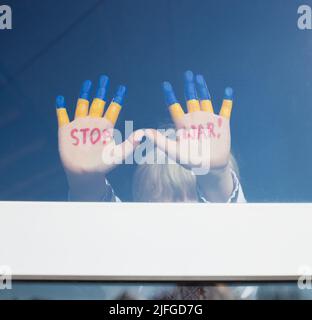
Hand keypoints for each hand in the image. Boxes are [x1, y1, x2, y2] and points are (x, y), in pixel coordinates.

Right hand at [56, 75, 142, 199]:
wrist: (85, 173)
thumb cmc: (102, 165)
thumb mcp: (118, 154)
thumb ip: (130, 144)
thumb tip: (143, 134)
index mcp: (106, 127)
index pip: (113, 109)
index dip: (117, 98)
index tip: (122, 88)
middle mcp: (94, 123)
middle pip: (98, 103)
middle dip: (101, 91)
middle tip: (104, 78)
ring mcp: (80, 125)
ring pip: (82, 105)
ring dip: (84, 94)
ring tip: (87, 83)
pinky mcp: (66, 130)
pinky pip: (62, 116)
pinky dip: (61, 108)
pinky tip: (60, 99)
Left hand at [145, 71, 233, 172]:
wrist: (211, 167)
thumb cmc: (191, 161)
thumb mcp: (174, 151)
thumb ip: (160, 141)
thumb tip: (144, 132)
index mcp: (183, 124)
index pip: (175, 106)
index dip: (170, 95)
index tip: (165, 84)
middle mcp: (195, 118)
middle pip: (190, 98)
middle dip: (189, 86)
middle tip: (187, 73)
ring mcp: (209, 119)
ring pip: (205, 100)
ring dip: (203, 88)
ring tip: (199, 78)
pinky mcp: (222, 123)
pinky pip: (225, 109)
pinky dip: (227, 100)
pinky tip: (228, 91)